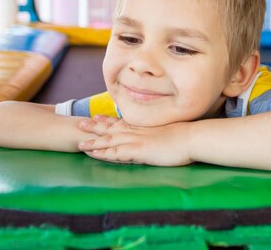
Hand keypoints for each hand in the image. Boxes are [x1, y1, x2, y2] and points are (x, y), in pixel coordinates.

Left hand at [77, 115, 191, 165]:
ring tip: (79, 142)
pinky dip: (103, 153)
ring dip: (94, 141)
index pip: (122, 122)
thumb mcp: (168, 132)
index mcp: (144, 127)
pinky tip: (93, 154)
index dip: (108, 120)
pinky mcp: (138, 151)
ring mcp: (136, 141)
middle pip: (111, 128)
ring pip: (109, 140)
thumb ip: (159, 132)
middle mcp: (137, 132)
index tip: (97, 116)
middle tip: (80, 124)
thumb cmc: (185, 136)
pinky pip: (116, 152)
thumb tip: (159, 134)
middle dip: (95, 126)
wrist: (191, 138)